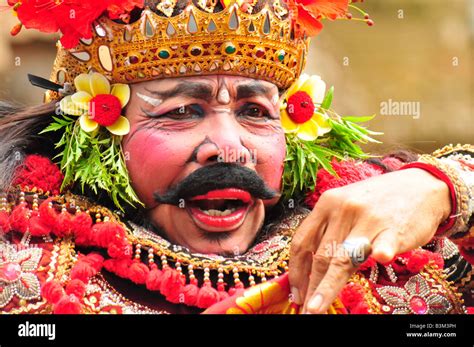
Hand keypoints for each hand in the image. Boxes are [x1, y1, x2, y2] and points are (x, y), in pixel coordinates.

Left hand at [288, 168, 451, 313]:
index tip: (294, 292)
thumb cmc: (377, 201)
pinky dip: (380, 252)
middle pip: (321, 255)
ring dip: (327, 287)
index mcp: (327, 203)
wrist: (420, 186)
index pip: (303, 241)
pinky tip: (380, 258)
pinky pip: (383, 244)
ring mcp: (369, 219)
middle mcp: (344, 210)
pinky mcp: (394, 229)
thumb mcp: (345, 207)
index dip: (295, 270)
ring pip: (343, 259)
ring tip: (316, 308)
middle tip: (306, 309)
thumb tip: (309, 268)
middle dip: (310, 286)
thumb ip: (329, 231)